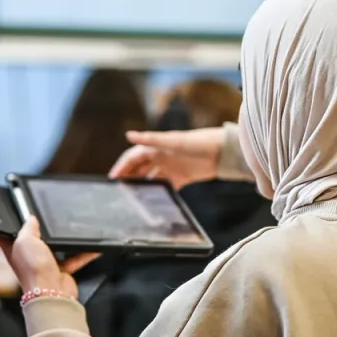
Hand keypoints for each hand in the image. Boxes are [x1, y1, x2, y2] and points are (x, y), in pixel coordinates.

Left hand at [0, 217, 98, 299]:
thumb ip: (28, 227)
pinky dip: (83, 253)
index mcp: (14, 250)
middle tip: (43, 218)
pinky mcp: (60, 270)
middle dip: (38, 230)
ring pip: (54, 247)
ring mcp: (45, 264)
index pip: (5, 237)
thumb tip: (31, 219)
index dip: (3, 227)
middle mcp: (28, 258)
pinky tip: (90, 246)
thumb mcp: (24, 240)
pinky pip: (74, 258)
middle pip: (32, 240)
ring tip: (68, 228)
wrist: (51, 292)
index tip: (4, 218)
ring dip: (62, 241)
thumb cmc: (33, 270)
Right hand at [109, 127, 224, 188]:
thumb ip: (151, 139)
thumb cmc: (199, 142)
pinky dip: (159, 192)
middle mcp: (162, 156)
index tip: (113, 178)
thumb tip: (129, 135)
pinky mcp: (182, 177)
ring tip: (133, 198)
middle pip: (140, 168)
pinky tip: (154, 201)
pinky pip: (167, 186)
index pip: (133, 157)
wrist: (224, 151)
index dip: (122, 166)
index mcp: (157, 147)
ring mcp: (172, 167)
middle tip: (118, 191)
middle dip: (128, 178)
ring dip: (142, 186)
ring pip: (151, 178)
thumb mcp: (173, 141)